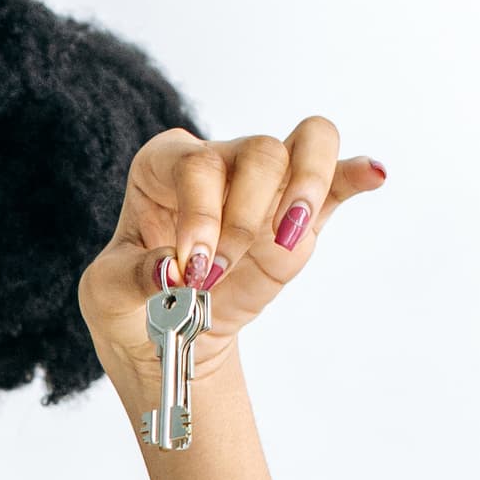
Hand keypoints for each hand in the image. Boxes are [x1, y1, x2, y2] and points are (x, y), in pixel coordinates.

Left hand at [78, 118, 384, 394]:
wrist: (168, 336)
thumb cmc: (131, 302)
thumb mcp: (106, 295)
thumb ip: (131, 277)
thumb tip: (170, 269)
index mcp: (163, 166)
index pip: (195, 162)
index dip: (201, 213)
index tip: (194, 268)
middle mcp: (219, 162)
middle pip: (257, 151)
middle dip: (244, 218)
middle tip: (221, 272)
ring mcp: (266, 185)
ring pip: (305, 143)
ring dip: (304, 188)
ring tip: (287, 235)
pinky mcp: (302, 215)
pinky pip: (338, 178)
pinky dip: (356, 174)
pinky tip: (373, 176)